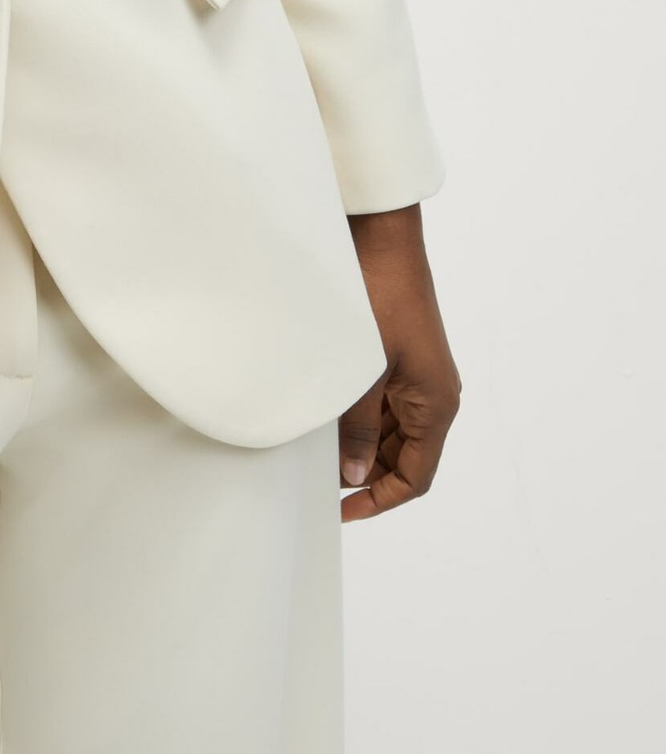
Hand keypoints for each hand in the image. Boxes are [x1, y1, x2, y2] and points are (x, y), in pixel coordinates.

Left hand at [337, 202, 460, 523]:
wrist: (382, 242)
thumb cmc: (379, 297)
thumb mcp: (364, 371)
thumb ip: (359, 426)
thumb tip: (353, 475)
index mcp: (435, 405)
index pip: (415, 477)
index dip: (379, 500)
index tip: (341, 512)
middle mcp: (433, 396)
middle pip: (404, 459)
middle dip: (367, 476)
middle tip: (320, 483)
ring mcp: (418, 379)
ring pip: (392, 434)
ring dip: (361, 447)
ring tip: (318, 452)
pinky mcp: (401, 361)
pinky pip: (384, 406)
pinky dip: (359, 420)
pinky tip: (327, 420)